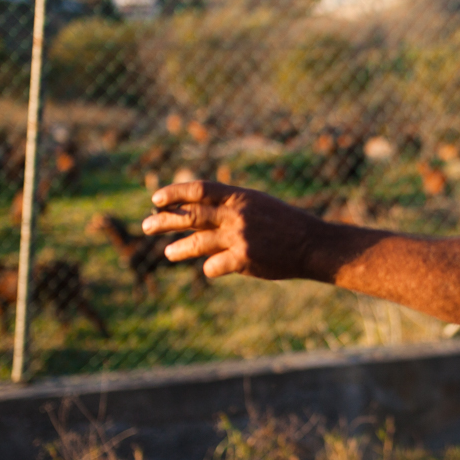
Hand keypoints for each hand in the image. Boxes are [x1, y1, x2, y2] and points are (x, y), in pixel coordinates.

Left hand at [142, 181, 323, 280]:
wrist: (313, 244)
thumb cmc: (285, 225)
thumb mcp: (259, 206)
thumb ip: (230, 208)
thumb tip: (197, 215)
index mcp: (240, 197)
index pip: (199, 189)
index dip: (174, 193)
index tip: (156, 199)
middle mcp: (237, 214)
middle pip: (191, 215)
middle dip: (165, 220)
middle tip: (146, 225)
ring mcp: (239, 236)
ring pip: (197, 242)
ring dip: (179, 249)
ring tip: (168, 253)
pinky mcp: (244, 259)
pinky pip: (214, 266)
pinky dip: (209, 268)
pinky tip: (210, 269)